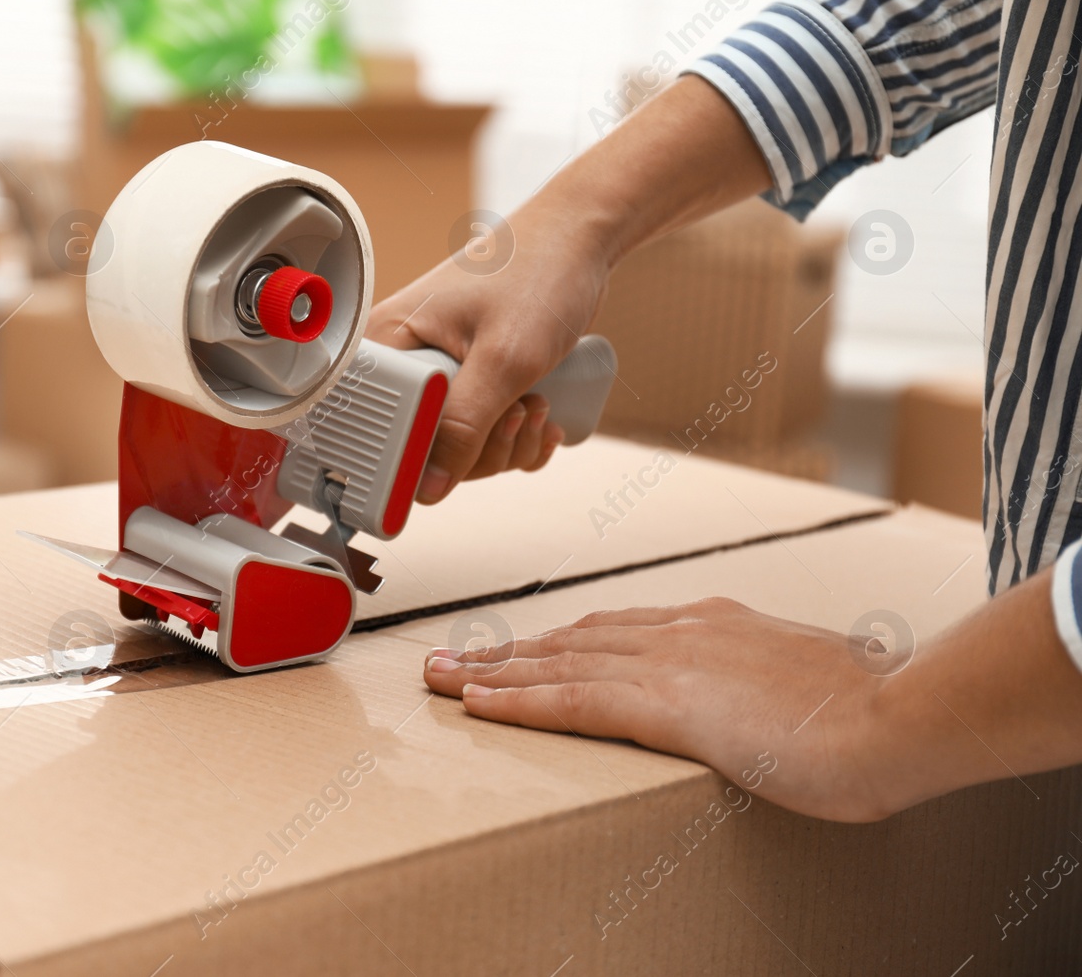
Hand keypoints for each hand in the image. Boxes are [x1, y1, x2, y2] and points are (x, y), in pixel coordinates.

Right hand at [364, 211, 610, 503]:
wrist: (579, 241)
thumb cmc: (538, 275)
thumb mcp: (503, 360)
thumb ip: (462, 425)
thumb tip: (427, 489)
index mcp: (387, 346)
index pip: (373, 431)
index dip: (410, 461)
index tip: (458, 462)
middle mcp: (405, 363)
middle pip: (420, 450)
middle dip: (481, 449)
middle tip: (517, 412)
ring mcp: (439, 375)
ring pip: (458, 450)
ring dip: (509, 444)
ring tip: (538, 402)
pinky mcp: (470, 383)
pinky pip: (483, 437)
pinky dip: (518, 439)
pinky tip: (543, 414)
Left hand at [422, 597, 896, 821]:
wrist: (900, 714)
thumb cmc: (874, 706)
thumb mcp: (812, 677)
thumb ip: (773, 676)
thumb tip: (777, 686)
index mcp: (712, 622)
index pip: (610, 628)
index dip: (554, 640)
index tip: (515, 647)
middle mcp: (679, 631)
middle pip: (568, 638)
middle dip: (503, 650)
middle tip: (446, 658)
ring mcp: (669, 663)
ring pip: (555, 663)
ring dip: (489, 671)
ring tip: (437, 678)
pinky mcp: (667, 705)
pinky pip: (571, 701)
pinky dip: (516, 700)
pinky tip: (477, 703)